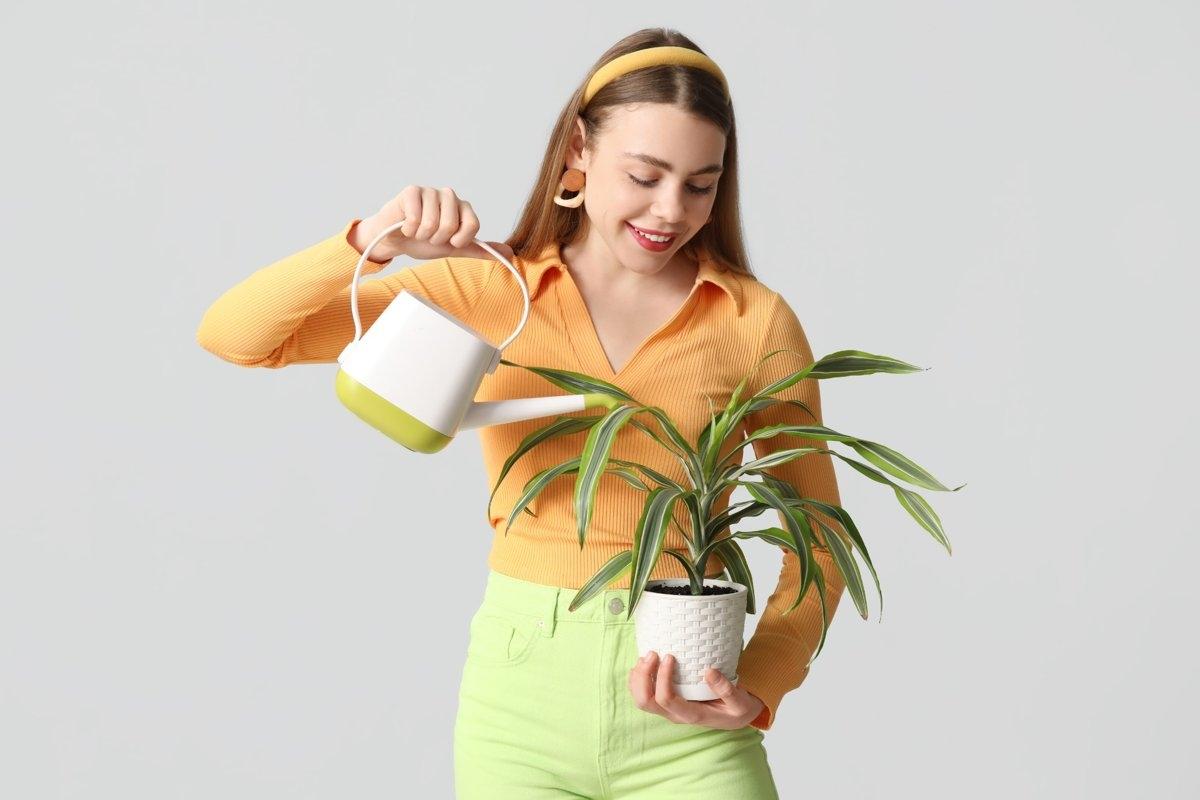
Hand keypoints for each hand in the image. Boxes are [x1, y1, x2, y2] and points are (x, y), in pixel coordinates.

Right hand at [351, 185, 513, 263]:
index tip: (449, 242)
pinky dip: (409, 229)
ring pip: (433, 222)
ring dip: (422, 235)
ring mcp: (430, 191)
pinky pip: (416, 218)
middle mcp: (449, 196)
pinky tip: (406, 225)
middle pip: (451, 225)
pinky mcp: (412, 191)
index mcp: (463, 207)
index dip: (459, 240)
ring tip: (418, 231)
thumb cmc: (424, 242)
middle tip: (429, 236)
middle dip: (437, 239)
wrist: (395, 241)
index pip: (473, 225)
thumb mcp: (455, 249)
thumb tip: (511, 254)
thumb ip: (481, 250)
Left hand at [628, 651, 765, 730]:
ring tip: (647, 656)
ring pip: (640, 699)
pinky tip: (644, 664)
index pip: (666, 699)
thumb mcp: (740, 702)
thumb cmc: (736, 708)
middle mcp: (674, 714)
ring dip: (638, 677)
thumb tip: (709, 672)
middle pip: (645, 701)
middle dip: (643, 676)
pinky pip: (643, 694)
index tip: (670, 657)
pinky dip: (638, 679)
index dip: (662, 677)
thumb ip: (727, 689)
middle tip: (653, 654)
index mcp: (691, 715)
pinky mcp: (665, 703)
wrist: (734, 717)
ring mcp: (668, 710)